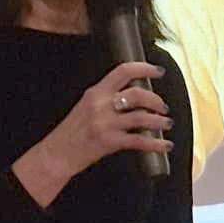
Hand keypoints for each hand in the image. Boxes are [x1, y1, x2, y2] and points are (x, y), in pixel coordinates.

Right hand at [21, 63, 172, 199]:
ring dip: (159, 121)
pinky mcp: (109, 142)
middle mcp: (101, 105)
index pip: (123, 71)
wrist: (57, 154)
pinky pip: (139, 141)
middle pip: (137, 94)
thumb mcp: (86, 107)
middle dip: (156, 100)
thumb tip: (134, 98)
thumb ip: (106, 99)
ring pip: (142, 117)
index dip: (144, 68)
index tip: (158, 71)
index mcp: (95, 92)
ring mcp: (105, 124)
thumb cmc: (72, 132)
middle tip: (163, 107)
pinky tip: (165, 145)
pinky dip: (156, 143)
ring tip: (166, 124)